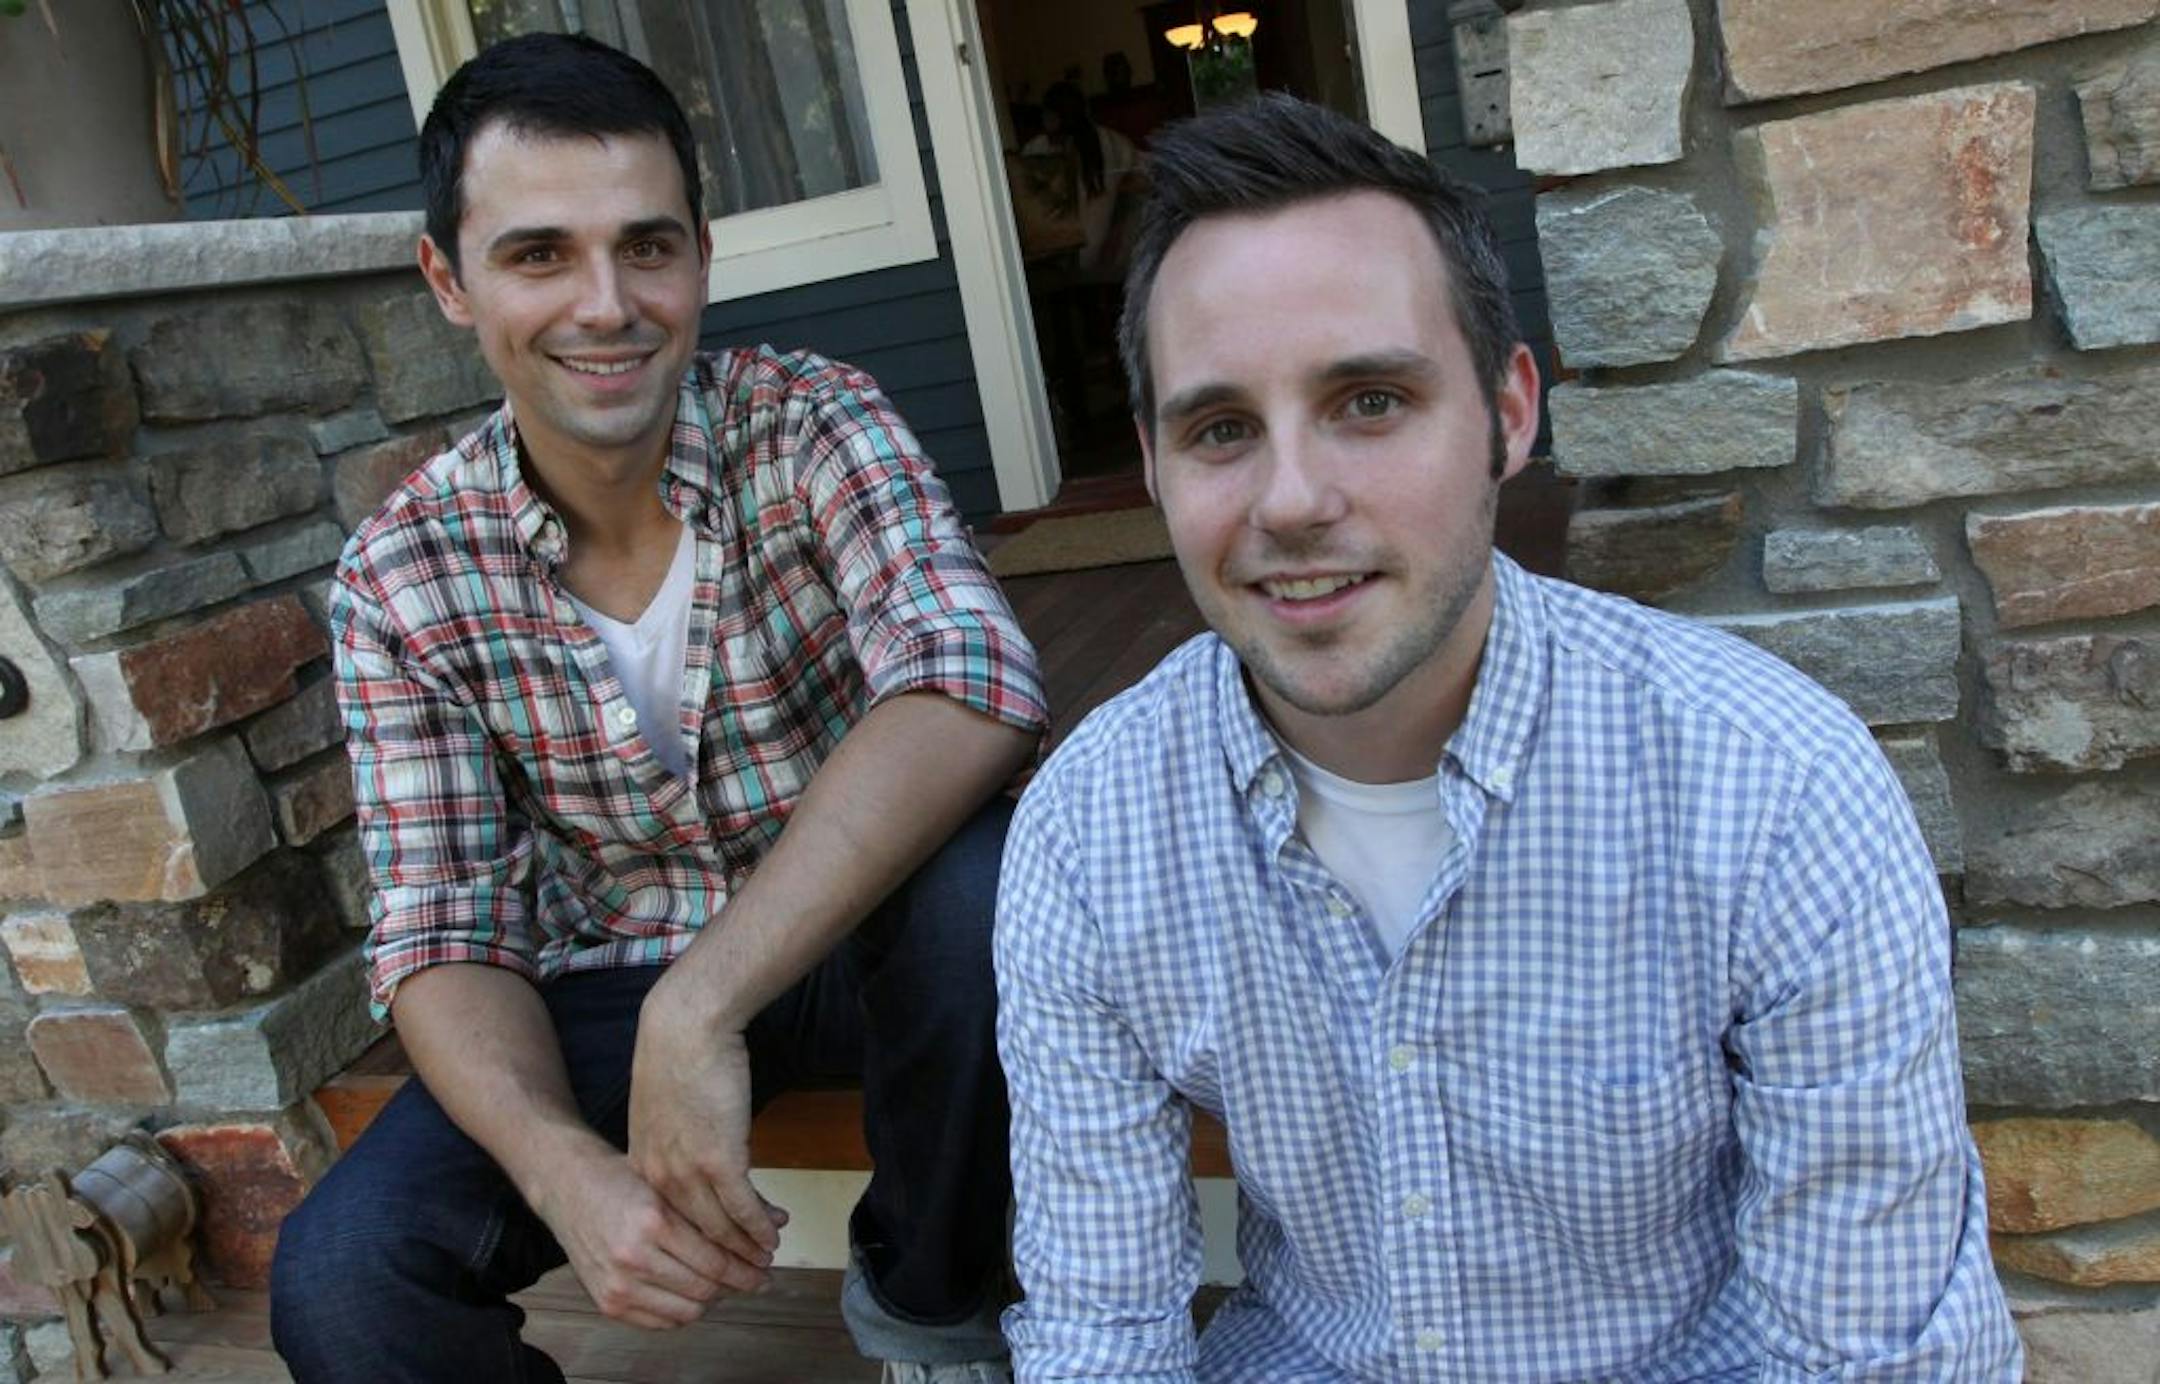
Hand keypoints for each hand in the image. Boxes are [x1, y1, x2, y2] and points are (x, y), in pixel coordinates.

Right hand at [526, 1139, 764, 1328]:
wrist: (566, 1186)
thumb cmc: (620, 1179)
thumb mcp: (668, 1184)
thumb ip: (714, 1208)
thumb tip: (774, 1222)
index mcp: (653, 1221)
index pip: (715, 1259)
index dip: (747, 1265)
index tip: (765, 1264)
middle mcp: (634, 1256)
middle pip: (705, 1288)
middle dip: (738, 1284)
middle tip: (756, 1277)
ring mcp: (617, 1284)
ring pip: (687, 1310)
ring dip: (713, 1300)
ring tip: (727, 1284)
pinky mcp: (606, 1302)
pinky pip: (661, 1321)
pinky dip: (683, 1311)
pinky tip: (694, 1293)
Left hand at [627, 975, 789, 1272]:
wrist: (686, 1026)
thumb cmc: (679, 1056)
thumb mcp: (663, 1106)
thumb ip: (673, 1138)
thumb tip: (697, 1152)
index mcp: (641, 1166)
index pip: (670, 1221)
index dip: (697, 1242)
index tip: (718, 1256)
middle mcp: (658, 1178)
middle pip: (694, 1234)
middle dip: (723, 1258)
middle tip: (747, 1273)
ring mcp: (687, 1172)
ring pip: (720, 1226)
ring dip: (748, 1246)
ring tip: (768, 1256)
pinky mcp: (719, 1160)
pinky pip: (743, 1207)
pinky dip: (760, 1225)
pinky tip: (775, 1232)